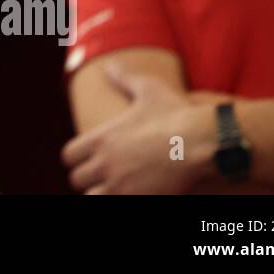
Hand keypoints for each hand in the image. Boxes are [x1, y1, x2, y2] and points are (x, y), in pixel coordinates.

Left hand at [61, 62, 216, 193]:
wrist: (204, 141)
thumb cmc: (177, 114)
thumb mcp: (148, 89)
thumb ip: (125, 78)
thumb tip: (109, 66)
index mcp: (101, 138)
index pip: (69, 156)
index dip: (78, 158)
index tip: (91, 159)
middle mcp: (105, 162)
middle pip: (78, 180)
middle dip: (90, 179)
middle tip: (105, 176)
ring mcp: (120, 184)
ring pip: (92, 198)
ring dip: (101, 193)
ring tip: (118, 188)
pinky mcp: (138, 200)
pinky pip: (113, 208)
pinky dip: (119, 201)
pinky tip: (134, 194)